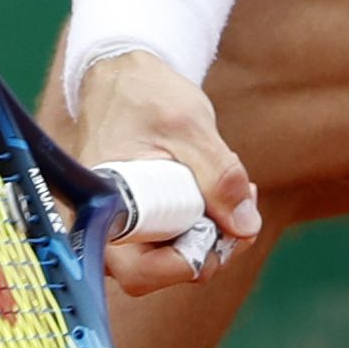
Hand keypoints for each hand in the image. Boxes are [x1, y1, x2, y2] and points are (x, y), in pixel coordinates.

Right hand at [64, 50, 265, 293]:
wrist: (124, 76)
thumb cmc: (145, 96)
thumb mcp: (190, 128)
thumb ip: (219, 177)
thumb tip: (246, 227)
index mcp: (102, 211)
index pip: (139, 272)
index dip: (186, 263)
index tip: (224, 233)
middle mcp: (105, 229)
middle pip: (160, 270)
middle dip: (210, 246)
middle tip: (244, 208)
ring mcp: (123, 226)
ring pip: (172, 254)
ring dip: (213, 232)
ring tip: (238, 191)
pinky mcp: (142, 219)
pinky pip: (175, 235)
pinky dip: (205, 220)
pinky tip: (221, 191)